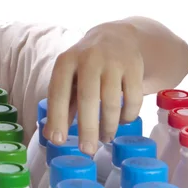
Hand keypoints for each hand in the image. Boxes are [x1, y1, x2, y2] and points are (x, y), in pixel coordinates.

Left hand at [43, 21, 143, 155]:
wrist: (115, 37)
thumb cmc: (85, 67)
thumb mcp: (69, 80)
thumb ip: (61, 106)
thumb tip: (52, 137)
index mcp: (66, 62)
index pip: (59, 93)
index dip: (57, 118)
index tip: (58, 141)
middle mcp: (89, 58)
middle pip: (88, 98)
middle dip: (87, 128)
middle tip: (87, 150)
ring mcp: (114, 61)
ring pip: (112, 101)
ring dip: (108, 126)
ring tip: (105, 138)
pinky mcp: (135, 66)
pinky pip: (133, 98)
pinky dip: (128, 115)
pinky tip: (122, 122)